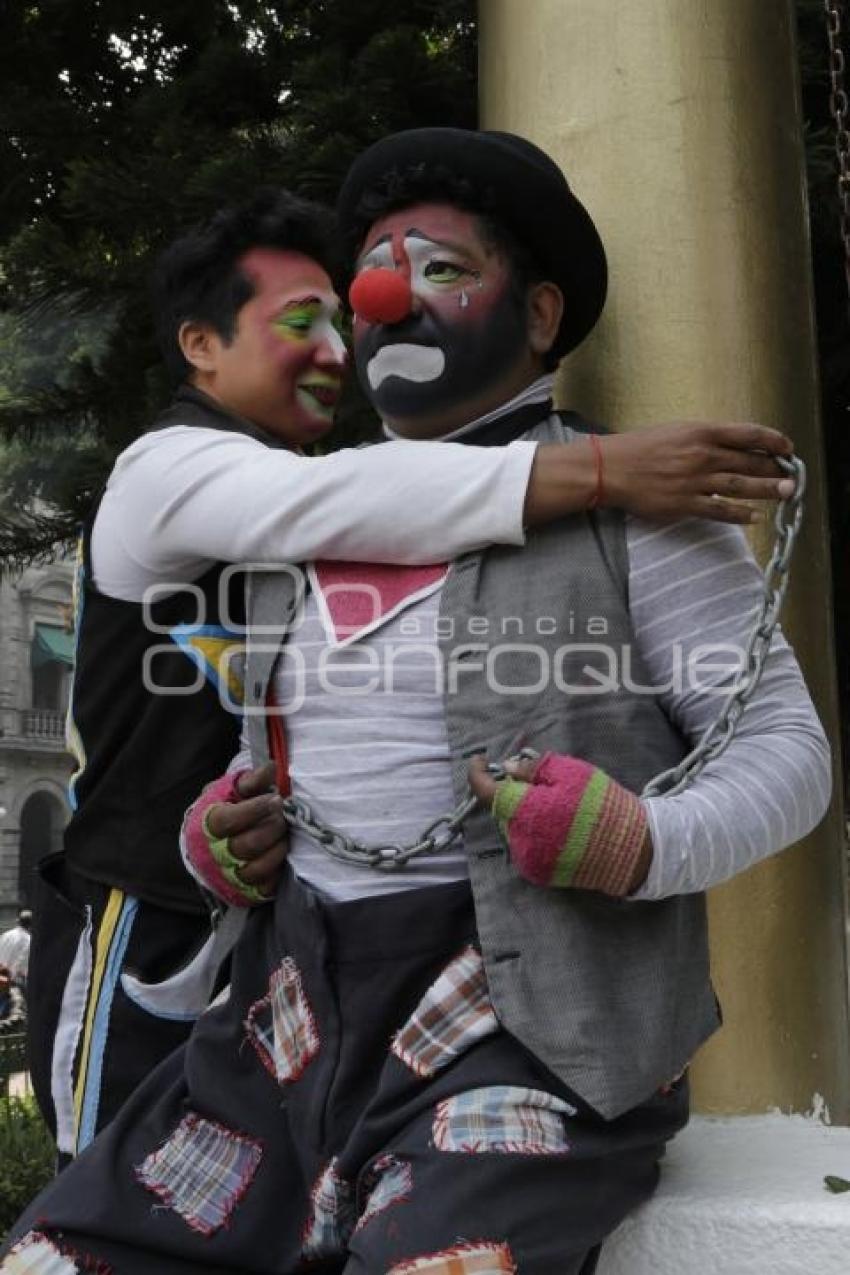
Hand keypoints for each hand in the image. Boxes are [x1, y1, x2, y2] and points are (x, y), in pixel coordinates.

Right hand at [206, 762, 288, 897]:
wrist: (207, 843)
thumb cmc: (223, 810)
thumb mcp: (230, 790)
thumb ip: (249, 781)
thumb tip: (270, 768)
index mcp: (207, 825)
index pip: (228, 821)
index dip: (255, 810)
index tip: (275, 799)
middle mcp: (215, 854)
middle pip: (247, 845)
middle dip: (272, 828)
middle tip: (282, 815)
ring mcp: (230, 875)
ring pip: (258, 868)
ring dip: (278, 848)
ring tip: (284, 833)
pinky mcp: (245, 891)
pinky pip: (266, 886)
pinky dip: (278, 869)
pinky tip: (280, 852)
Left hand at [468, 752, 651, 894]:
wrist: (632, 848)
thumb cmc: (600, 803)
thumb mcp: (570, 772)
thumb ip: (533, 769)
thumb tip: (506, 769)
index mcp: (522, 811)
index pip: (484, 791)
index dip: (477, 772)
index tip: (479, 758)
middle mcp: (517, 840)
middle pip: (500, 809)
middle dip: (510, 792)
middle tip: (534, 780)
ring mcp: (527, 861)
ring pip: (512, 827)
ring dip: (522, 813)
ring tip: (553, 805)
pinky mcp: (538, 874)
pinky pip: (525, 845)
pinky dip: (532, 831)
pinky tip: (556, 824)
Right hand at [600, 420, 793, 523]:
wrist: (611, 468)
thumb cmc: (640, 447)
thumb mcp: (677, 431)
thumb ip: (705, 438)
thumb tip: (733, 446)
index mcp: (701, 432)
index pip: (749, 434)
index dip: (773, 440)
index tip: (786, 448)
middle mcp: (702, 455)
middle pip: (750, 461)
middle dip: (775, 468)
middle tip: (792, 475)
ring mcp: (694, 481)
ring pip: (741, 486)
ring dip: (767, 490)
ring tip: (786, 494)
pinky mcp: (684, 504)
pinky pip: (720, 510)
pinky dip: (740, 514)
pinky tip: (754, 516)